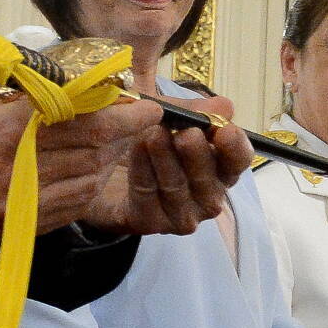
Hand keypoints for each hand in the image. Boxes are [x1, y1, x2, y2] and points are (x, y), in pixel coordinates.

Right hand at [0, 90, 161, 241]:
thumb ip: (35, 99)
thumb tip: (86, 91)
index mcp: (11, 129)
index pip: (81, 119)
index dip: (121, 113)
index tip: (146, 105)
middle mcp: (19, 168)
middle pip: (91, 151)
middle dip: (125, 135)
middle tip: (144, 120)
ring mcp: (19, 202)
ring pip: (86, 182)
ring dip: (110, 162)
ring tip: (121, 144)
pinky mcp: (17, 225)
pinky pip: (69, 208)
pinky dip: (88, 188)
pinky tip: (95, 173)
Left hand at [82, 94, 252, 238]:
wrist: (89, 161)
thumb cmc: (134, 132)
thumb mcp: (161, 111)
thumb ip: (191, 107)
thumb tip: (225, 105)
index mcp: (215, 164)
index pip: (238, 160)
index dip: (236, 147)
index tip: (225, 129)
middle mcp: (205, 192)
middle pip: (215, 181)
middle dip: (200, 156)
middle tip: (186, 132)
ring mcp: (180, 212)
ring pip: (184, 193)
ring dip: (169, 164)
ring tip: (152, 136)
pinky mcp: (151, 223)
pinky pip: (153, 203)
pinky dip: (146, 177)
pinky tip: (134, 154)